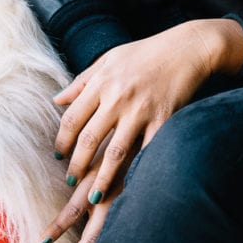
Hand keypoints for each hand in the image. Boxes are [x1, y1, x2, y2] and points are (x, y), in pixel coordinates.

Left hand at [40, 18, 242, 242]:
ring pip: (114, 152)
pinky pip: (147, 151)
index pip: (72, 118)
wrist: (187, 47)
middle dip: (76, 164)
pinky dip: (137, 172)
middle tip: (69, 180)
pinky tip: (129, 188)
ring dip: (100, 178)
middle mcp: (118, 97)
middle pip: (88, 139)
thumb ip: (81, 81)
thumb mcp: (108, 58)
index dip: (62, 140)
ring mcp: (142, 110)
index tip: (58, 156)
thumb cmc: (145, 53)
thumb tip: (56, 101)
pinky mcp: (164, 119)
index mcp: (101, 81)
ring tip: (91, 196)